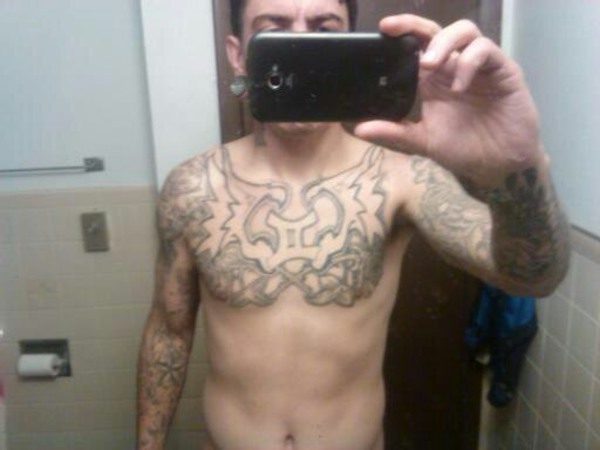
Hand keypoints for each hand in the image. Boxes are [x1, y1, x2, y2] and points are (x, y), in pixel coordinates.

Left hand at [354, 15, 543, 185]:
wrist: (498, 166)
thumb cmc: (463, 149)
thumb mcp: (422, 142)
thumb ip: (394, 133)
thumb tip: (358, 129)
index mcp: (433, 80)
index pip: (415, 46)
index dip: (401, 33)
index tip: (382, 29)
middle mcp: (454, 67)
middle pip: (435, 31)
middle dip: (414, 25)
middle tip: (393, 31)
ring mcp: (479, 67)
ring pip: (463, 31)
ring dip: (442, 42)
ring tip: (428, 64)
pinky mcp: (503, 71)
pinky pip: (486, 51)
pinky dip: (469, 62)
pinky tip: (459, 85)